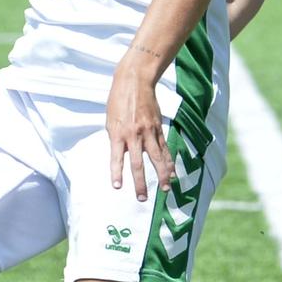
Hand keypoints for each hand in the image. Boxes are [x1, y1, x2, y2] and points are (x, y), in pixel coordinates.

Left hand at [106, 60, 172, 201]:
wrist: (135, 82)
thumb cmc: (118, 102)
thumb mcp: (111, 121)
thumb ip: (117, 140)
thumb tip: (123, 158)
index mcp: (118, 133)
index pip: (116, 158)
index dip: (117, 173)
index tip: (117, 187)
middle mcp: (133, 135)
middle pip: (138, 163)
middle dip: (140, 183)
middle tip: (142, 199)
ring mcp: (148, 132)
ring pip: (156, 158)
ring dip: (161, 176)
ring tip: (165, 190)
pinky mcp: (158, 128)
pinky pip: (164, 149)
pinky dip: (168, 162)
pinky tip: (171, 173)